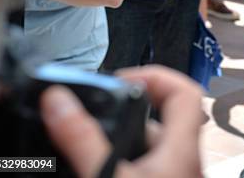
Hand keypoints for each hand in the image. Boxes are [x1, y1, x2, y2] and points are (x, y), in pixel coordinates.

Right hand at [40, 65, 203, 177]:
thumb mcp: (108, 175)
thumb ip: (83, 141)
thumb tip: (58, 102)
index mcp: (182, 150)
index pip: (185, 91)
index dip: (156, 75)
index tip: (121, 80)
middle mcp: (183, 160)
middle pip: (160, 119)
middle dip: (122, 114)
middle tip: (92, 114)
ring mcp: (173, 175)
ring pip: (147, 145)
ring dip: (116, 139)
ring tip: (83, 142)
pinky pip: (142, 164)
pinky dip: (117, 159)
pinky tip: (90, 168)